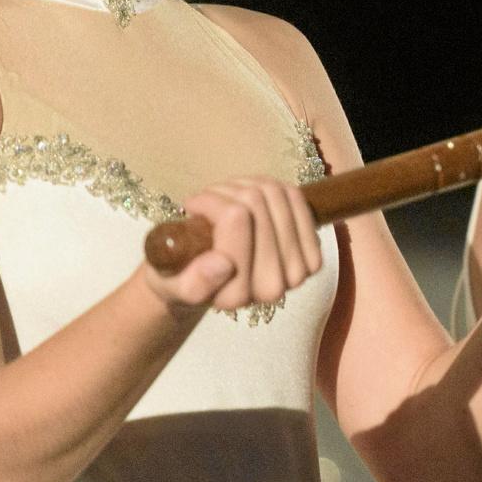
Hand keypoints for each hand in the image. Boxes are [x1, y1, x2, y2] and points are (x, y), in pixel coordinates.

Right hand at [145, 176, 324, 313]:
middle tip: (209, 199)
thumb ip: (191, 281)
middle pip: (257, 202)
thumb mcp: (169, 280)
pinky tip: (252, 198)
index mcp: (235, 295)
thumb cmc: (181, 274)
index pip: (236, 218)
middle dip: (226, 191)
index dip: (210, 201)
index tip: (193, 205)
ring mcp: (297, 274)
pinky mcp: (312, 260)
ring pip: (277, 195)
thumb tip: (222, 265)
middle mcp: (271, 289)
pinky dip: (273, 189)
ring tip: (226, 198)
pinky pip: (297, 200)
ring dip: (247, 185)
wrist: (209, 282)